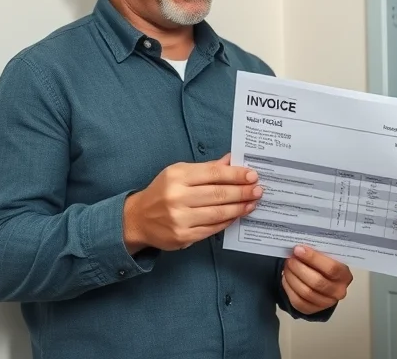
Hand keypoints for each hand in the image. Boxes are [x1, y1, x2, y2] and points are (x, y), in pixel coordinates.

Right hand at [123, 154, 261, 251]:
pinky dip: (227, 221)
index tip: (252, 175)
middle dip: (242, 191)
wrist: (138, 219)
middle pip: (218, 194)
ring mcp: (179, 218)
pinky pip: (212, 228)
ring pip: (218, 213)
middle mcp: (177, 196)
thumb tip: (232, 160)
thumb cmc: (163, 192)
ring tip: (252, 202)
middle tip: (258, 189)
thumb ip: (206, 168)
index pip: (213, 173)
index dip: (236, 174)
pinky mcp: (182, 236)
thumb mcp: (179, 173)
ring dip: (239, 208)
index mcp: (177, 176)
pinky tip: (238, 215)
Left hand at [281, 245, 352, 314]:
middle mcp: (338, 291)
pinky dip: (289, 288)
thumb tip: (299, 247)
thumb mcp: (327, 257)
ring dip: (292, 277)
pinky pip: (298, 301)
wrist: (324, 283)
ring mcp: (326, 303)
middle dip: (299, 268)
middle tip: (290, 259)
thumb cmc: (325, 265)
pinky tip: (286, 278)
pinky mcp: (312, 310)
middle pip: (317, 282)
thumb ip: (318, 252)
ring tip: (287, 267)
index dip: (313, 258)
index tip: (298, 250)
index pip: (331, 268)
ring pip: (306, 292)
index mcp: (345, 275)